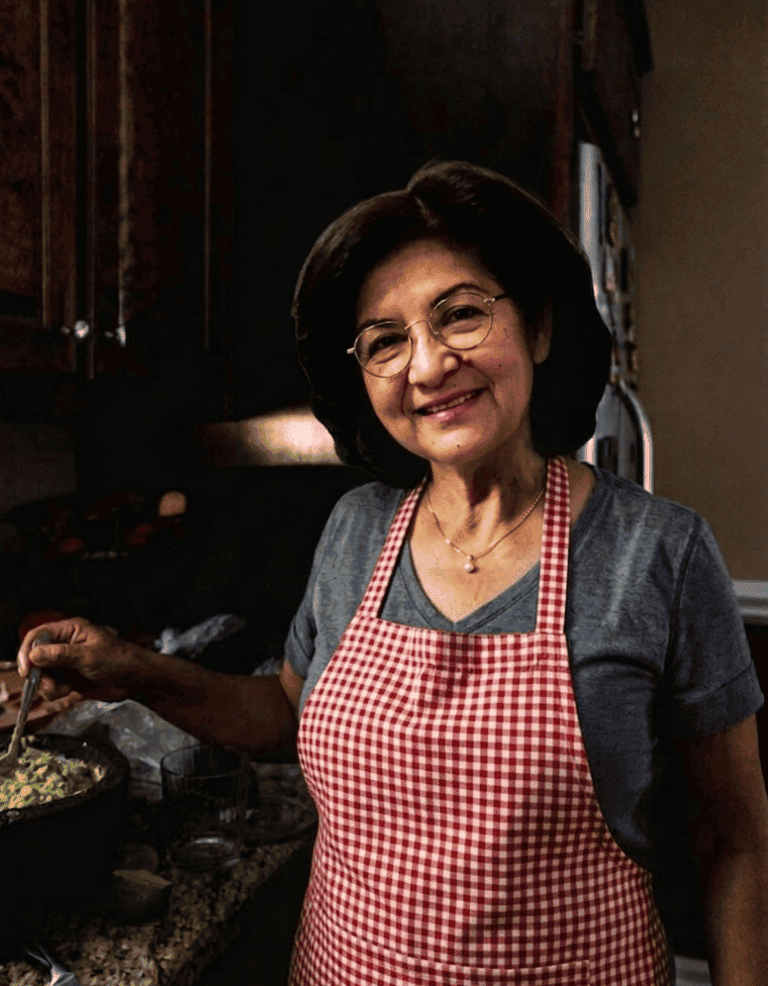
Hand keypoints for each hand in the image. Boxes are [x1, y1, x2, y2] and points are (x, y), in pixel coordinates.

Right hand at [14, 617, 138, 703]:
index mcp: (71, 630)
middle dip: (38, 672)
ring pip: (42, 674)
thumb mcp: (89, 656)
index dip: (29, 650)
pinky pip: (52, 686)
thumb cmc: (119, 660)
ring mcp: (66, 662)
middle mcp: (66, 645)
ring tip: (62, 689)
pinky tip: (69, 691)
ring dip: (47, 685)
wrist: (134, 679)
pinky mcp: (69, 678)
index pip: (39, 635)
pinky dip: (56, 692)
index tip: (27, 668)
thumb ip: (61, 655)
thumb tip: (35, 654)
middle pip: (36, 656)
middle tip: (46, 683)